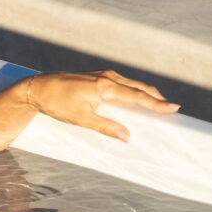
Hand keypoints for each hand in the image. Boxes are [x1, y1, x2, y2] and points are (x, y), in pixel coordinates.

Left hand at [18, 70, 178, 141]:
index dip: (156, 104)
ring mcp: (103, 74)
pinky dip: (134, 90)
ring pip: (132, 83)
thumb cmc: (57, 103)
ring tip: (159, 104)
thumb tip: (128, 137)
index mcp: (105, 87)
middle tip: (172, 108)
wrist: (38, 87)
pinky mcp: (98, 76)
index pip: (137, 96)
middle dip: (156, 97)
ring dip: (146, 93)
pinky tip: (136, 98)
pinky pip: (123, 83)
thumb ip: (106, 127)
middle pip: (139, 87)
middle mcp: (108, 77)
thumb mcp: (81, 119)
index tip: (174, 108)